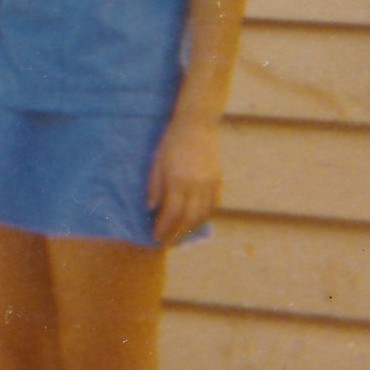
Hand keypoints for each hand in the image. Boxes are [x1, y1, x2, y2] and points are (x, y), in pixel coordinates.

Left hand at [148, 114, 221, 244]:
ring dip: (192, 229)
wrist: (197, 125)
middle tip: (169, 243)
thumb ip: (154, 185)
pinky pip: (214, 205)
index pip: (171, 213)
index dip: (164, 228)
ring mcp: (209, 184)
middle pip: (188, 219)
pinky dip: (206, 217)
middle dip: (178, 234)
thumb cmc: (171, 141)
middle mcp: (195, 185)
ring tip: (182, 236)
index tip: (156, 237)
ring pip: (203, 215)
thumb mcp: (156, 161)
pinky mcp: (218, 180)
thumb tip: (150, 208)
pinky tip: (197, 222)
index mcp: (177, 180)